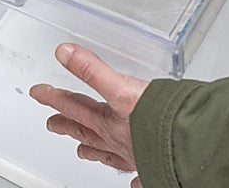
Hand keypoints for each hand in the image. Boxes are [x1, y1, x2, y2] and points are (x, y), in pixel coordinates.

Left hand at [29, 43, 148, 186]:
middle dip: (67, 124)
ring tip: (81, 149)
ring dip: (92, 148)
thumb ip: (92, 70)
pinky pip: (139, 175)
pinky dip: (135, 178)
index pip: (74, 106)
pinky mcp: (155, 164)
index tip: (39, 92)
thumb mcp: (122, 88)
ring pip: (106, 152)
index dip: (55, 98)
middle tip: (52, 123)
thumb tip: (64, 53)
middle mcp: (118, 140)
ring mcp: (135, 154)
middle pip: (85, 131)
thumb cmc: (159, 122)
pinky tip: (134, 182)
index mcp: (108, 121)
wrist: (190, 145)